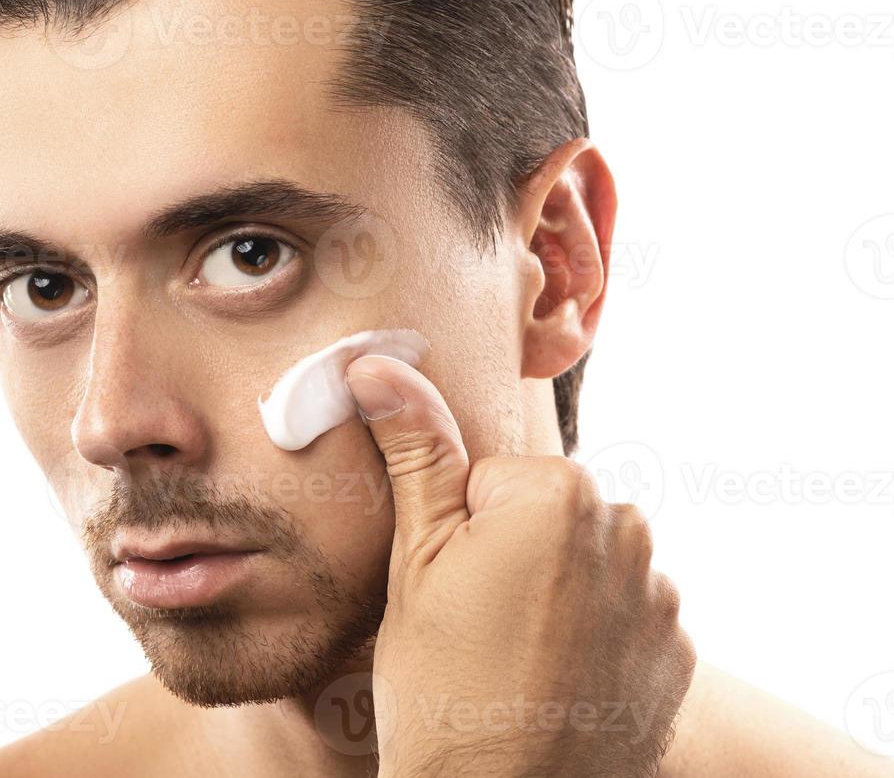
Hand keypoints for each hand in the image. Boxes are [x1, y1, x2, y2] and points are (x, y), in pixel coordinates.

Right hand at [345, 355, 694, 777]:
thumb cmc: (444, 688)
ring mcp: (660, 596)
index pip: (490, 477)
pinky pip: (619, 613)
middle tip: (470, 623)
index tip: (449, 588)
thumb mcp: (414, 564)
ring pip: (580, 562)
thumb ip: (414, 454)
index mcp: (560, 494)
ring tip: (509, 658)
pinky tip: (550, 679)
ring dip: (551, 593)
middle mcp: (629, 532)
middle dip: (508, 552)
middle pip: (543, 513)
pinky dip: (588, 636)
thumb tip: (376, 365)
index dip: (457, 530)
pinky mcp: (677, 650)